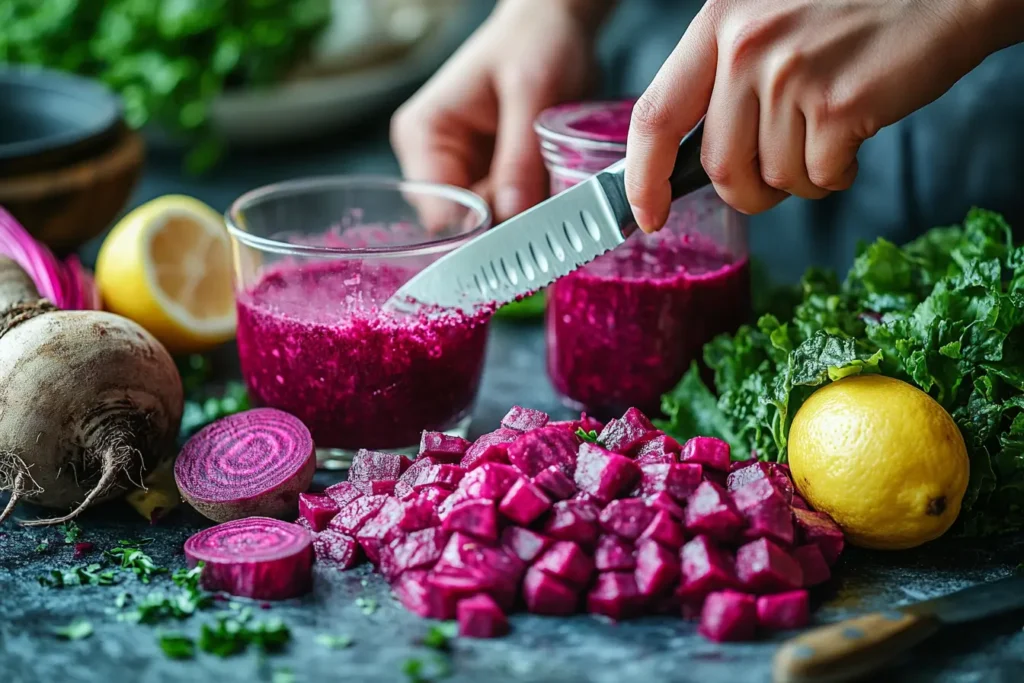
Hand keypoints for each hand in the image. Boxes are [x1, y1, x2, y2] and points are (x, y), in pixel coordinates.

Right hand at [392, 0, 609, 222]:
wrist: (554, 25)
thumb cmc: (534, 42)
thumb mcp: (531, 92)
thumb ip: (520, 156)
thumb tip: (512, 214)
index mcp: (423, 135)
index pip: (438, 210)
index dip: (478, 230)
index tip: (521, 232)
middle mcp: (434, 160)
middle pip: (464, 223)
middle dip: (507, 224)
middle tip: (550, 211)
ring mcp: (463, 171)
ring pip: (491, 222)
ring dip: (525, 217)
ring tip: (556, 190)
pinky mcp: (491, 177)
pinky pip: (510, 210)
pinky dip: (534, 208)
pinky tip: (554, 190)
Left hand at [624, 0, 1019, 230]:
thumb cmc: (855, 12)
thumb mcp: (768, 23)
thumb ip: (724, 80)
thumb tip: (685, 161)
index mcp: (718, 24)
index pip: (653, 116)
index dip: (642, 178)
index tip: (647, 214)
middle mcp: (746, 47)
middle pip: (717, 166)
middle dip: (746, 192)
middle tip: (776, 177)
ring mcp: (791, 75)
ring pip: (771, 178)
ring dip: (800, 178)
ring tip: (827, 134)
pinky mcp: (838, 104)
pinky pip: (818, 178)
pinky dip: (837, 174)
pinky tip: (853, 135)